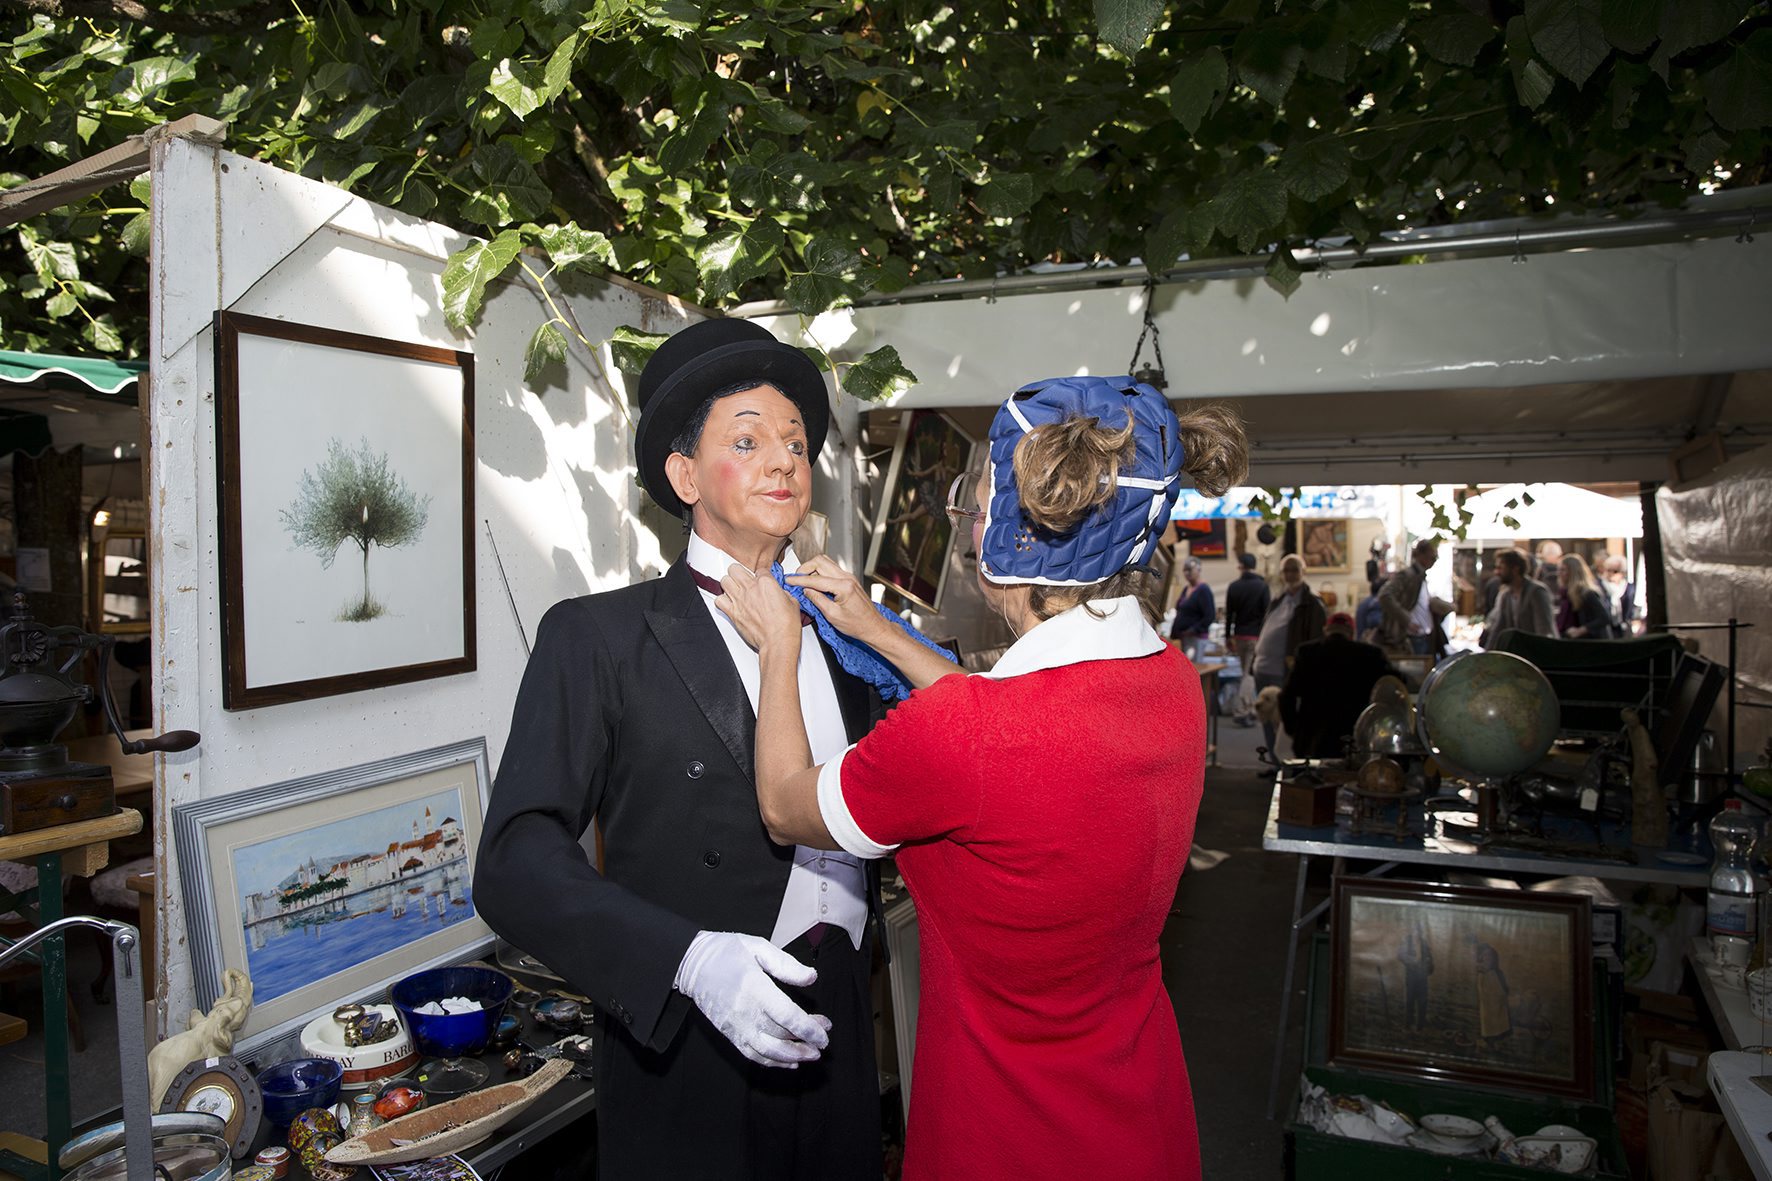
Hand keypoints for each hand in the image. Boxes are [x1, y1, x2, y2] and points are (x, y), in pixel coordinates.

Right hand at [673, 931, 830, 1067]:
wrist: (690, 963)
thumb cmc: (725, 951)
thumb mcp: (758, 947)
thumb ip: (786, 964)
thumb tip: (811, 978)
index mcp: (753, 987)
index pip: (786, 1015)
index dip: (808, 1028)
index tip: (825, 1032)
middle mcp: (743, 1010)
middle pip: (780, 1035)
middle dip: (806, 1042)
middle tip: (824, 1041)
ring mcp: (734, 1025)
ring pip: (767, 1051)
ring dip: (792, 1057)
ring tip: (811, 1055)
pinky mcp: (728, 1032)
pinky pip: (751, 1054)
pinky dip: (771, 1062)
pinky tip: (788, 1062)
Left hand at [715, 564, 802, 652]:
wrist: (778, 642)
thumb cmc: (786, 626)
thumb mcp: (792, 602)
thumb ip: (782, 593)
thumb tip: (779, 593)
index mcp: (766, 583)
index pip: (759, 570)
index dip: (761, 575)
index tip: (762, 581)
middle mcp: (750, 589)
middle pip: (735, 569)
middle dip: (739, 573)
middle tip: (743, 579)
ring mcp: (739, 600)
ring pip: (724, 581)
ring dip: (729, 584)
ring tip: (734, 589)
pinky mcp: (733, 613)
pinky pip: (719, 600)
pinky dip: (722, 601)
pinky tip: (728, 603)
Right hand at [785, 555, 883, 642]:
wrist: (873, 627)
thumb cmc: (857, 625)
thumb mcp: (833, 616)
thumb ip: (817, 600)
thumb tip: (805, 590)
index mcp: (844, 586)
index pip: (815, 579)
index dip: (799, 580)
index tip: (789, 581)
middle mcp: (847, 578)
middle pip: (820, 561)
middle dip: (804, 568)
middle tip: (795, 579)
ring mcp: (849, 577)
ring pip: (825, 562)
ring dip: (812, 569)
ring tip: (804, 581)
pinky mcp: (848, 580)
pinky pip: (831, 569)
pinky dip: (820, 573)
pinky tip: (815, 583)